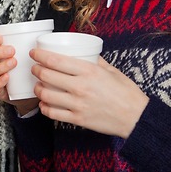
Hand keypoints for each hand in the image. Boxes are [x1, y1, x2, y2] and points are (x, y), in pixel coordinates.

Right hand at [0, 34, 38, 114]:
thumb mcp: (26, 53)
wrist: (31, 90)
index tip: (0, 38)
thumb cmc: (27, 67)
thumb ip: (27, 43)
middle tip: (12, 50)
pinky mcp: (0, 92)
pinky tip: (8, 77)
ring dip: (0, 66)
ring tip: (13, 62)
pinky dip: (0, 81)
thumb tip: (39, 32)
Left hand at [30, 49, 148, 138]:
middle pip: (47, 76)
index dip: (40, 55)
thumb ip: (95, 60)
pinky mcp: (78, 120)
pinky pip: (53, 114)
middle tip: (34, 67)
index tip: (34, 52)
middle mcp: (80, 87)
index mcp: (89, 71)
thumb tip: (84, 52)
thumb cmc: (126, 92)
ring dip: (38, 89)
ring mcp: (78, 105)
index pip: (56, 60)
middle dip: (36, 70)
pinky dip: (45, 108)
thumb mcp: (111, 69)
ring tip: (38, 85)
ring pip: (46, 95)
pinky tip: (44, 103)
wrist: (136, 117)